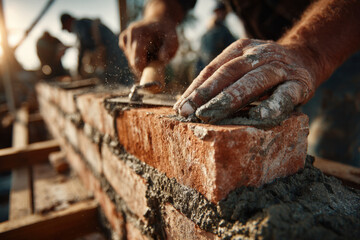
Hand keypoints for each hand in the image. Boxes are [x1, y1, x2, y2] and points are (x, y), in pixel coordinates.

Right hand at [119, 19, 177, 76]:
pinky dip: (137, 60)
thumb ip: (168, 48)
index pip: (137, 56)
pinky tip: (145, 54)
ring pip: (130, 61)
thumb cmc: (167, 33)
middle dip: (143, 67)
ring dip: (141, 64)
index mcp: (140, 32)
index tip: (151, 74)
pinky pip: (129, 58)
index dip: (143, 69)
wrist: (159, 22)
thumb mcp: (172, 39)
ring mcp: (125, 37)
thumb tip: (162, 58)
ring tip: (151, 56)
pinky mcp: (123, 41)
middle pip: (133, 61)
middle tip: (154, 65)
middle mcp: (130, 34)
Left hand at [174, 39, 315, 122]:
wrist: (305, 58)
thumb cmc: (264, 69)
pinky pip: (285, 95)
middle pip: (228, 73)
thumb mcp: (242, 66)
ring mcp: (279, 68)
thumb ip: (221, 80)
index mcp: (240, 50)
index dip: (195, 88)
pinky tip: (260, 116)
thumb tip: (187, 103)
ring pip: (252, 82)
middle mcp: (258, 55)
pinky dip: (273, 105)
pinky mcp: (300, 83)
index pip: (213, 69)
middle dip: (205, 94)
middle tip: (188, 113)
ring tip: (209, 114)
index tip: (180, 107)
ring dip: (229, 99)